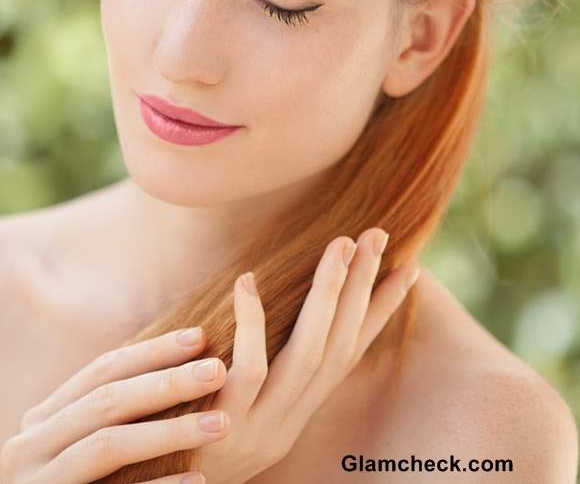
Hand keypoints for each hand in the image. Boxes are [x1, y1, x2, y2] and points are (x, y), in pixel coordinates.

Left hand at [0, 228, 418, 483]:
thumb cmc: (206, 439)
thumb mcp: (255, 408)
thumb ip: (273, 370)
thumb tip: (290, 319)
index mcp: (304, 405)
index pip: (354, 349)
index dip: (382, 310)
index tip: (410, 269)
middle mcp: (295, 413)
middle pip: (340, 342)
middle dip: (362, 287)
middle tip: (375, 234)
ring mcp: (265, 419)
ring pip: (310, 352)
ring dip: (328, 297)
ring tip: (339, 246)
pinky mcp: (228, 421)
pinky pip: (248, 368)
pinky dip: (252, 324)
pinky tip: (248, 281)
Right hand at [0, 327, 225, 483]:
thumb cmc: (74, 481)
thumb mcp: (74, 439)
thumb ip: (109, 409)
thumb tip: (184, 361)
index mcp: (44, 419)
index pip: (103, 370)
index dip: (153, 351)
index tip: (200, 336)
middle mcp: (30, 447)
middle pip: (107, 402)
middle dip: (167, 383)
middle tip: (216, 371)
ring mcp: (39, 483)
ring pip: (108, 446)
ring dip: (169, 432)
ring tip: (221, 424)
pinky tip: (197, 480)